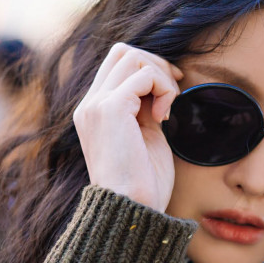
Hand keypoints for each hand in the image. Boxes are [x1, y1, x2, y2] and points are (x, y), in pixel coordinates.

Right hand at [73, 43, 182, 211]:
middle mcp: (89, 105)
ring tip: (167, 110)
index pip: (117, 64)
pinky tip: (164, 117)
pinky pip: (144, 75)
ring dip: (161, 77)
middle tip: (174, 92)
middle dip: (156, 65)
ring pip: (133, 57)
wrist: (132, 210)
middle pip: (123, 52)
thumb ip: (145, 109)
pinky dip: (163, 89)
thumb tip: (162, 84)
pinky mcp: (110, 109)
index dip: (149, 68)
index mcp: (94, 112)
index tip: (172, 89)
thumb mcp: (145, 136)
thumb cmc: (144, 183)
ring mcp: (96, 105)